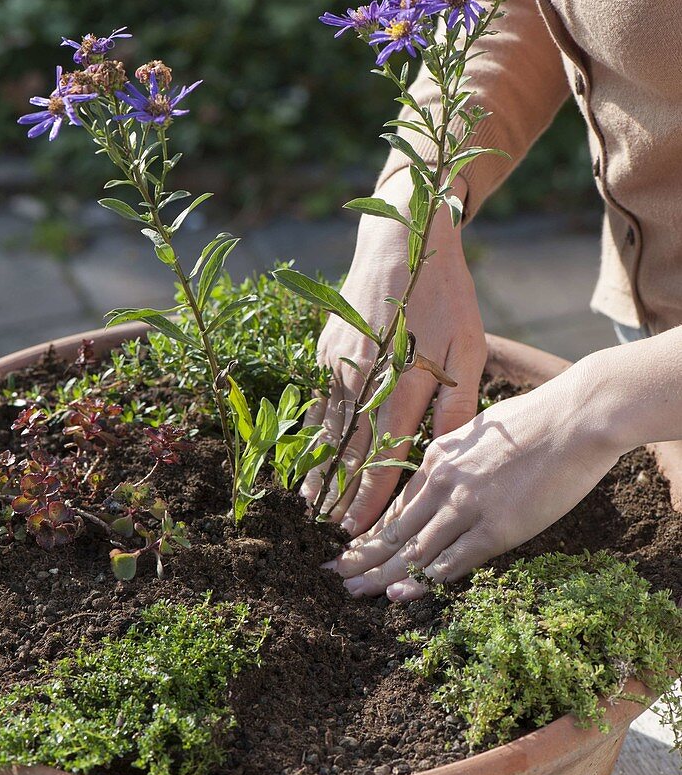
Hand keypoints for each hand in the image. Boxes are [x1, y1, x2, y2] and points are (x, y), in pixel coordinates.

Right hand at [301, 169, 485, 534]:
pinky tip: (306, 459)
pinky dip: (310, 436)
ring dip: (319, 473)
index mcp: (405, 379)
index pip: (384, 452)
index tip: (361, 531)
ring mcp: (340, 364)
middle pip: (348, 449)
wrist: (402, 237)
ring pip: (326, 430)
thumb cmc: (444, 295)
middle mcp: (365, 377)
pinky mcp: (327, 352)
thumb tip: (449, 457)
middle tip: (333, 537)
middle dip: (340, 496)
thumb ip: (457, 405)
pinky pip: (316, 404)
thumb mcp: (468, 346)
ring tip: (312, 510)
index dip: (371, 496)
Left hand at [327, 357, 623, 599]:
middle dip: (361, 556)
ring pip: (413, 550)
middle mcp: (443, 481)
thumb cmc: (540, 421)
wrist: (577, 417)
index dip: (371, 529)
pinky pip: (451, 562)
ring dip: (381, 575)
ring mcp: (467, 506)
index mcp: (439, 456)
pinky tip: (399, 595)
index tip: (349, 546)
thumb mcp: (482, 433)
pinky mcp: (495, 528)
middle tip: (334, 575)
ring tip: (354, 592)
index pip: (396, 503)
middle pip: (393, 529)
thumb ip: (460, 461)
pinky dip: (422, 582)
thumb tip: (449, 481)